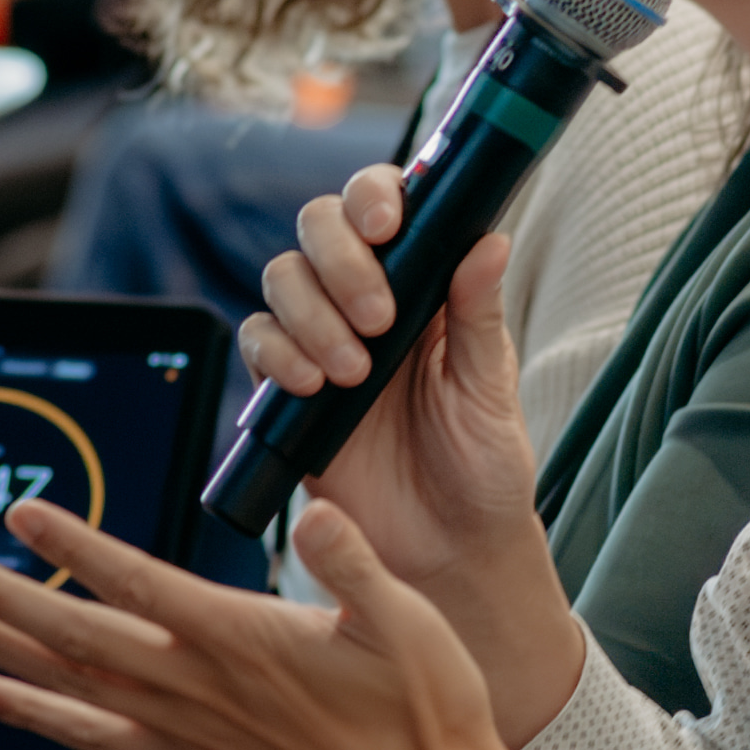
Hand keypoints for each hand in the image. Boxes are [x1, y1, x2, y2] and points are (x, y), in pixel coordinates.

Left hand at [0, 498, 640, 749]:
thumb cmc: (430, 719)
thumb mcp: (412, 622)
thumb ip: (356, 563)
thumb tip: (317, 511)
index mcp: (246, 643)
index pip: (140, 585)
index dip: (76, 549)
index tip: (23, 513)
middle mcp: (201, 691)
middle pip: (76, 637)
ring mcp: (189, 735)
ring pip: (70, 687)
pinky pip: (93, 739)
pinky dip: (36, 714)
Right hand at [239, 169, 549, 603]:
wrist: (446, 550)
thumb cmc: (482, 466)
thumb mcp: (490, 388)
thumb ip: (480, 314)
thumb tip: (491, 239)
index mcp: (424, 285)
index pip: (385, 207)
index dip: (373, 198)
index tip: (387, 228)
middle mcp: (367, 300)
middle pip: (319, 228)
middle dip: (339, 259)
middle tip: (377, 317)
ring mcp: (323, 340)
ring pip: (283, 279)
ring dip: (311, 314)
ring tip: (353, 372)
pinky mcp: (288, 388)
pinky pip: (258, 343)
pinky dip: (278, 355)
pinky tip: (312, 387)